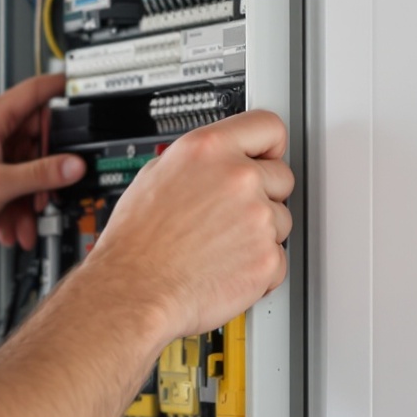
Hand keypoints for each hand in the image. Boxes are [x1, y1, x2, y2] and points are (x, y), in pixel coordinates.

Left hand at [0, 73, 84, 258]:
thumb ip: (42, 173)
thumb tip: (72, 165)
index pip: (32, 92)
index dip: (59, 87)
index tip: (80, 85)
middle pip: (35, 139)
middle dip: (45, 171)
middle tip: (49, 190)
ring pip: (27, 168)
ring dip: (31, 197)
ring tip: (27, 218)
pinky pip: (15, 184)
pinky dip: (18, 206)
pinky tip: (14, 226)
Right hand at [85, 110, 293, 341]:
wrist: (133, 289)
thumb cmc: (135, 243)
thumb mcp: (155, 175)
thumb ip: (199, 162)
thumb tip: (217, 161)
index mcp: (209, 150)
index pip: (268, 126)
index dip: (269, 145)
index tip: (268, 156)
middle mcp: (238, 178)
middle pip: (282, 176)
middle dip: (264, 194)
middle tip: (231, 215)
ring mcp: (257, 218)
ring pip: (281, 220)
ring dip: (260, 233)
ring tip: (220, 245)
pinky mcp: (267, 258)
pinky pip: (278, 259)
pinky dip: (258, 267)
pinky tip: (226, 267)